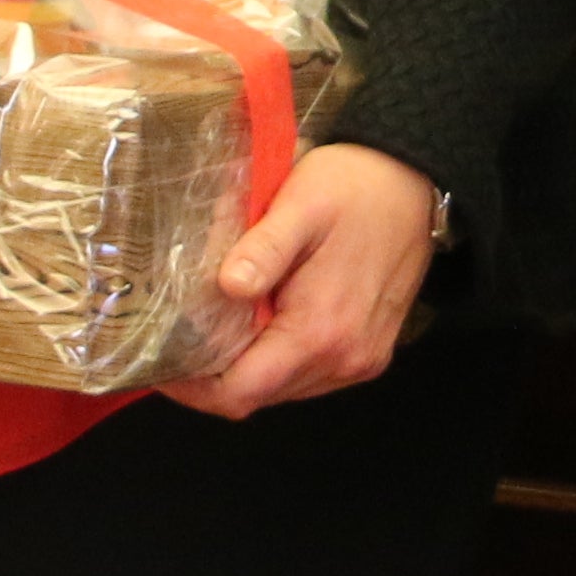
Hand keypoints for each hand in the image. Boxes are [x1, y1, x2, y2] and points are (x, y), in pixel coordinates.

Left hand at [161, 140, 439, 417]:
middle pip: (260, 396)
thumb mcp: (300, 204)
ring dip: (247, 369)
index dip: (193, 389)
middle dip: (214, 378)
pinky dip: (278, 360)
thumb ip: (263, 250)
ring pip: (284, 390)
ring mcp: (361, 359)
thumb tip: (226, 286)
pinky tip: (263, 323)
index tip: (161, 365)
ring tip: (217, 329)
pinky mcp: (370, 352)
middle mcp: (345, 358)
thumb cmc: (354, 187)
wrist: (413, 179)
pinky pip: (310, 376)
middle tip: (179, 341)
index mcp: (321, 330)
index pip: (241, 392)